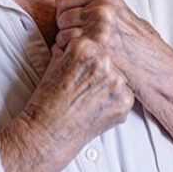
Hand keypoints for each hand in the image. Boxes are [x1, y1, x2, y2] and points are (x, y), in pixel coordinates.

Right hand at [19, 37, 133, 152]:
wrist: (48, 131)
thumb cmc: (47, 100)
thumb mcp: (54, 63)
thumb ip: (72, 50)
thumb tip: (80, 40)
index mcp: (84, 48)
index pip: (93, 45)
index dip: (85, 60)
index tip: (77, 71)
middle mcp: (103, 61)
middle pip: (107, 60)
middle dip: (98, 72)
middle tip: (83, 87)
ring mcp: (116, 82)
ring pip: (118, 77)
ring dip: (108, 86)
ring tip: (88, 98)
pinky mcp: (125, 101)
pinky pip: (124, 95)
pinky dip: (114, 102)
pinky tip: (96, 107)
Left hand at [55, 0, 171, 87]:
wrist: (159, 73)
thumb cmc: (143, 50)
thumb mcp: (126, 19)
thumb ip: (103, 11)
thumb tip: (77, 9)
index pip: (63, 2)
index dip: (65, 17)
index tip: (72, 29)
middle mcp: (101, 9)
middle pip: (60, 19)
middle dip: (65, 32)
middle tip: (78, 47)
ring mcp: (97, 29)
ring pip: (60, 35)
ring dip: (66, 48)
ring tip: (82, 57)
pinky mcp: (94, 50)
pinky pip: (64, 51)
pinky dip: (67, 60)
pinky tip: (81, 66)